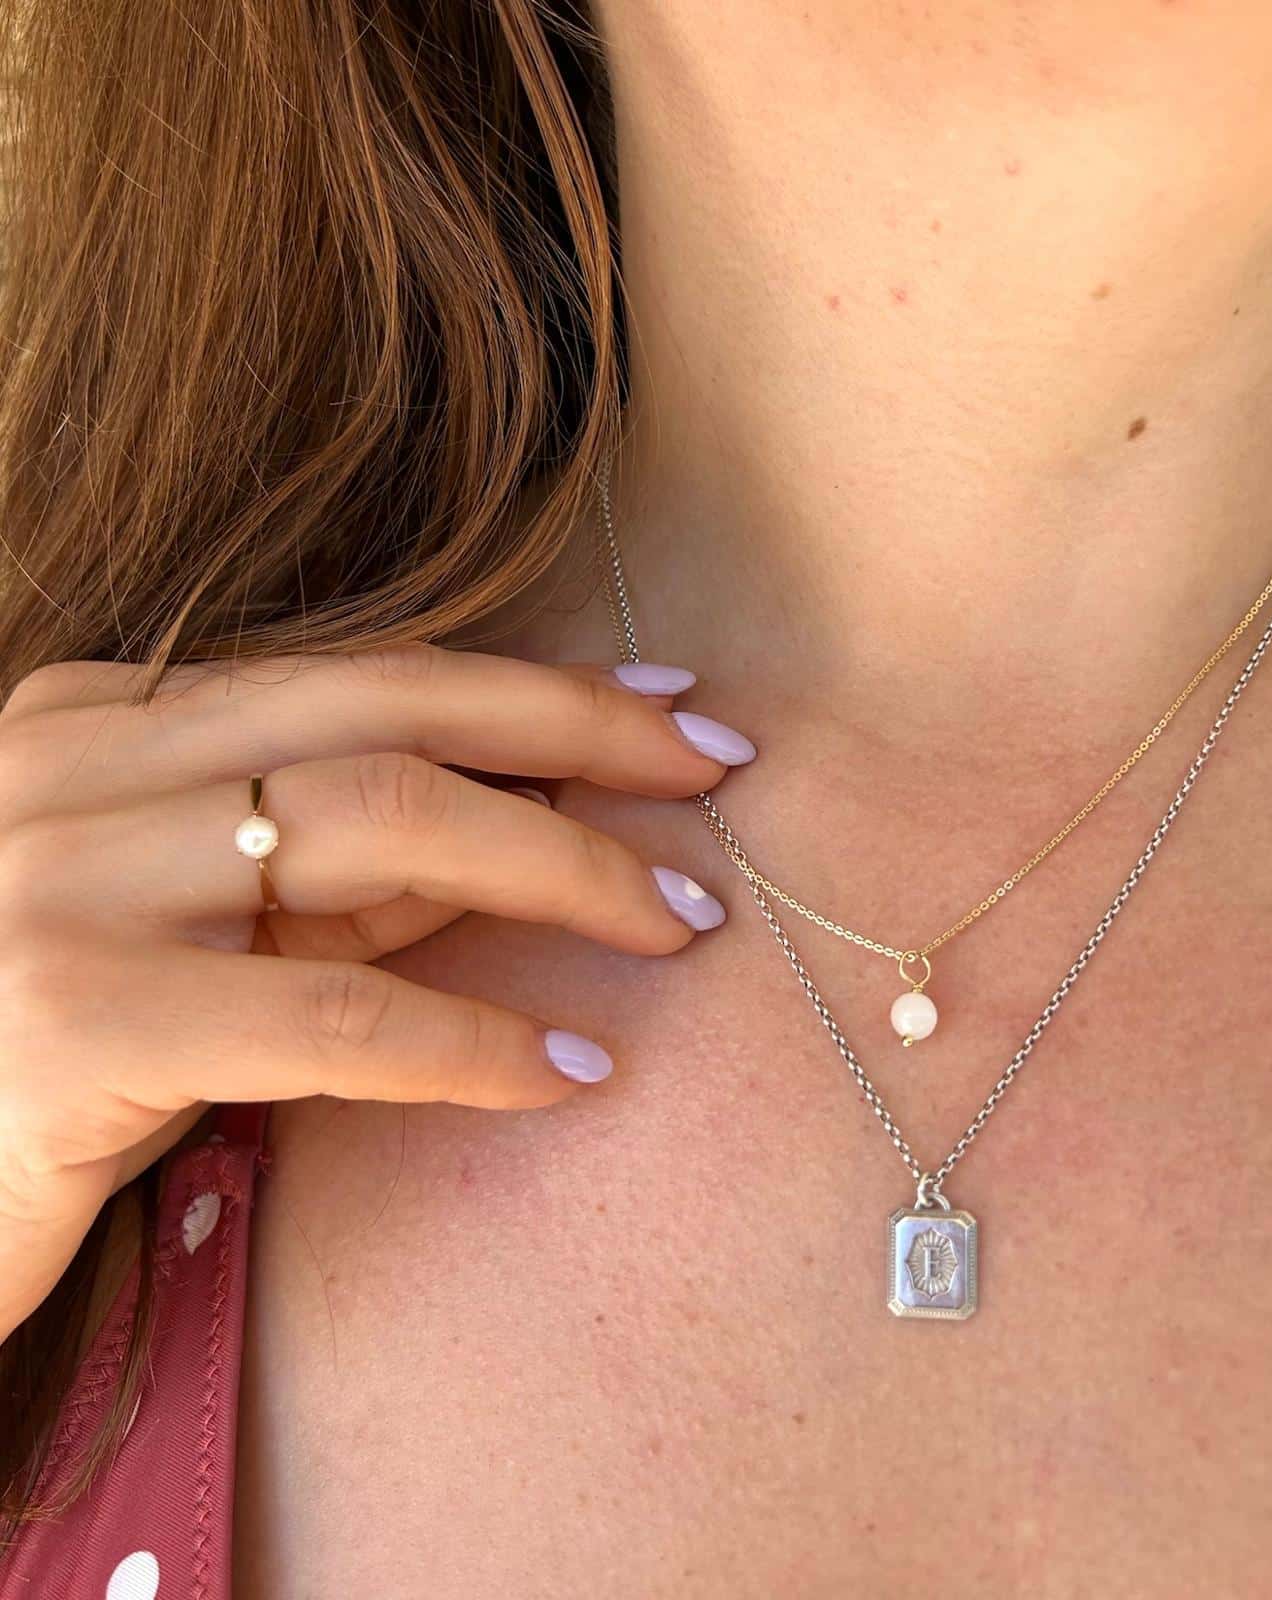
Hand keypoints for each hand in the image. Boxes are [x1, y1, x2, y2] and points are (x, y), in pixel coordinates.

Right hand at [0, 645, 752, 1334]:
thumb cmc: (56, 1057)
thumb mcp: (214, 933)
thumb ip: (343, 874)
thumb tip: (530, 829)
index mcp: (101, 716)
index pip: (363, 676)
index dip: (535, 689)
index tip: (669, 715)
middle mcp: (73, 762)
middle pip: (386, 713)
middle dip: (575, 738)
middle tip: (713, 781)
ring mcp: (63, 877)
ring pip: (376, 826)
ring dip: (558, 868)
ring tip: (674, 922)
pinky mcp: (73, 1016)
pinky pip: (334, 1010)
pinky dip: (472, 1039)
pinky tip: (567, 1070)